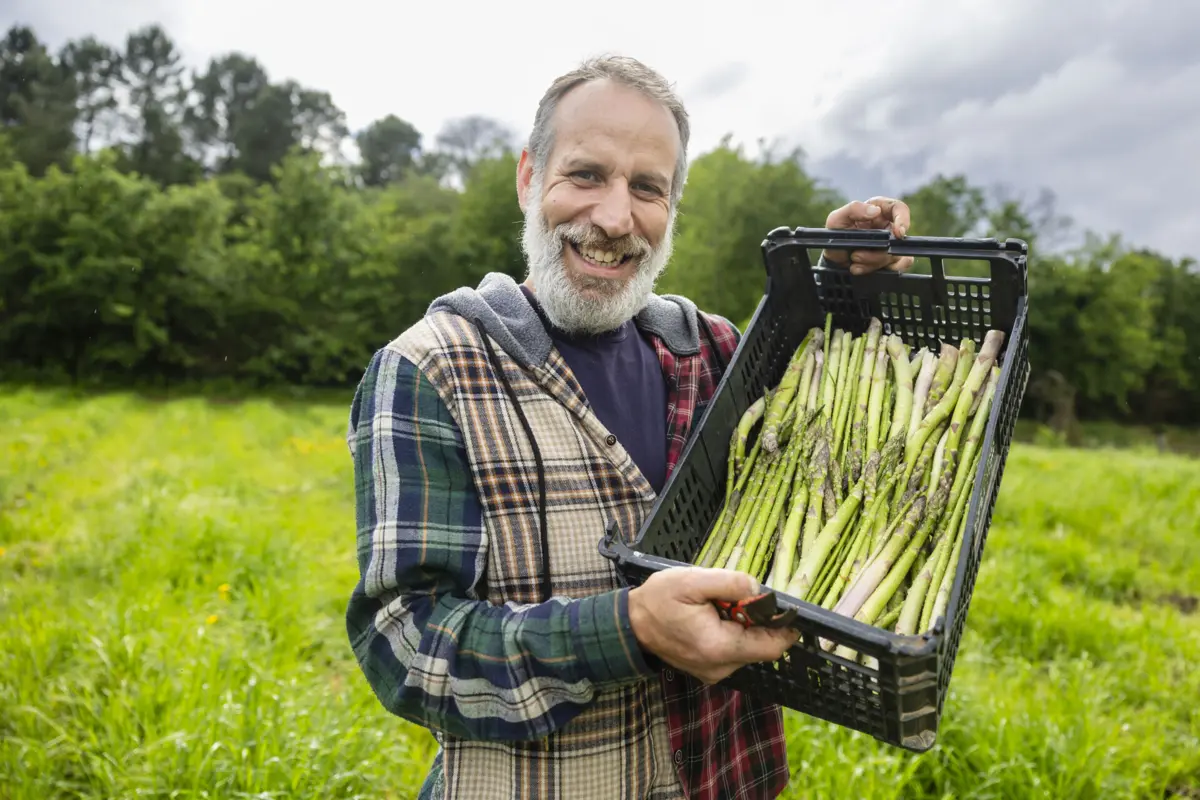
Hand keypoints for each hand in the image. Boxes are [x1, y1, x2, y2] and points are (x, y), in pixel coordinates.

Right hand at [628, 567, 798, 684]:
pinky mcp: (709, 671)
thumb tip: (759, 591)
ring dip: (743, 627)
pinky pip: (733, 652)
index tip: (783, 605)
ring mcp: (714, 672)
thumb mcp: (692, 580)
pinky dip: (731, 634)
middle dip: (757, 621)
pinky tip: (713, 618)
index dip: (784, 627)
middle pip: (761, 646)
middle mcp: (720, 667)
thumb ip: (730, 583)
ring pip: (748, 649)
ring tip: (718, 607)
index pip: (772, 646)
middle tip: (736, 598)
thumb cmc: (658, 600)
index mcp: (719, 646)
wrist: (630, 625)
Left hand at [823, 196, 914, 274]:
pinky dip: (878, 270)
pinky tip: (860, 268)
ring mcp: (890, 243)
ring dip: (873, 262)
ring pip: (896, 255)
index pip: (900, 209)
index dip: (903, 220)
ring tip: (854, 260)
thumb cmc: (836, 233)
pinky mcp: (889, 259)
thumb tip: (875, 211)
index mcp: (879, 209)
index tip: (898, 233)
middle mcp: (888, 226)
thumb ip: (853, 209)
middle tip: (856, 255)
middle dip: (879, 251)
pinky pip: (896, 267)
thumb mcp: (836, 218)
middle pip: (898, 238)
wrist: (832, 256)